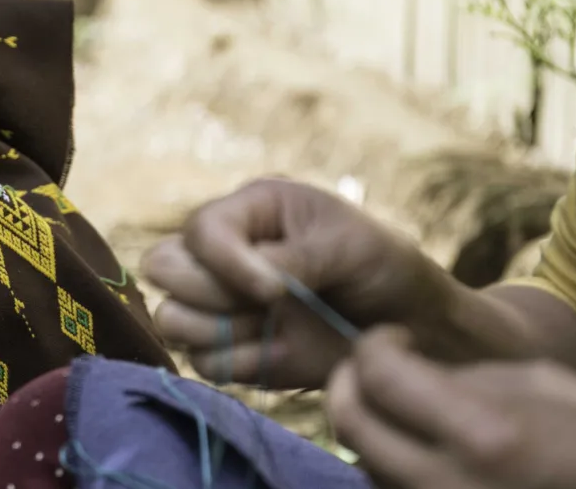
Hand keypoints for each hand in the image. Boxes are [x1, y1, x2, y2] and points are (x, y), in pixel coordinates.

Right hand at [140, 178, 453, 388]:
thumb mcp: (347, 245)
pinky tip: (280, 352)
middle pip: (163, 268)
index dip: (227, 262)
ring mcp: (220, 303)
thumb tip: (255, 286)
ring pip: (172, 319)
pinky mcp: (228, 350)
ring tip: (276, 327)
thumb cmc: (383, 267)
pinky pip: (202, 363)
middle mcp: (223, 254)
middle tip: (271, 305)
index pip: (201, 230)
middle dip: (213, 293)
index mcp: (249, 211)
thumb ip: (292, 258)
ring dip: (222, 329)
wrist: (412, 330)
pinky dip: (238, 363)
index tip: (276, 290)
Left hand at [327, 326, 575, 488]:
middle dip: (350, 382)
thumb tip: (401, 370)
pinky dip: (388, 463)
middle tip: (373, 367)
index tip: (390, 337)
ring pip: (363, 462)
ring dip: (369, 426)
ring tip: (401, 407)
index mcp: (484, 435)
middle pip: (350, 423)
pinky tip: (418, 446)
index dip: (374, 346)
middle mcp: (446, 485)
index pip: (381, 377)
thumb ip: (459, 377)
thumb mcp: (540, 389)